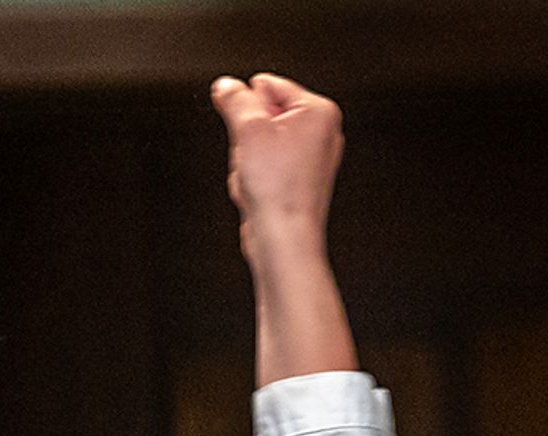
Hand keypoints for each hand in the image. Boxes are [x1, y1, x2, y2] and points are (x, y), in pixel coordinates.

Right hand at [214, 73, 344, 246]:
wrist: (283, 238)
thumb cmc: (278, 190)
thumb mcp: (249, 130)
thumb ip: (235, 100)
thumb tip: (226, 85)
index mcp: (319, 111)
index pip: (268, 85)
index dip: (246, 107)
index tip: (244, 129)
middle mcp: (321, 132)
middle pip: (262, 116)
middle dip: (247, 137)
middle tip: (253, 157)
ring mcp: (311, 158)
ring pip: (259, 143)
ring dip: (247, 159)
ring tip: (256, 177)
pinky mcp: (298, 181)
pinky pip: (264, 167)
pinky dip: (254, 178)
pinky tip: (258, 191)